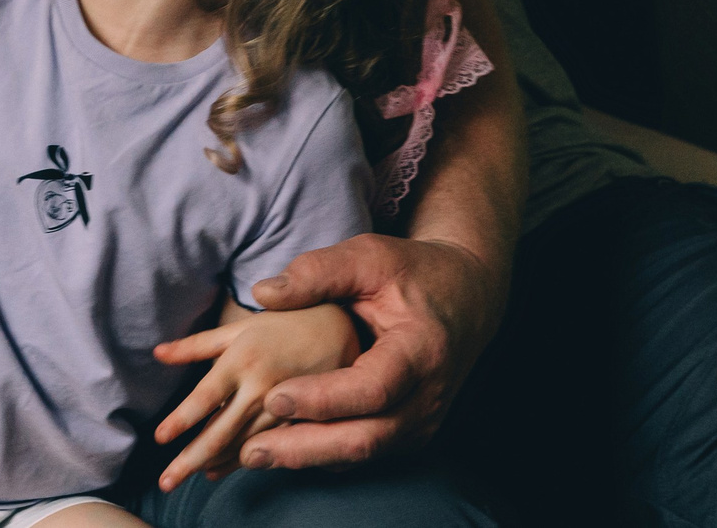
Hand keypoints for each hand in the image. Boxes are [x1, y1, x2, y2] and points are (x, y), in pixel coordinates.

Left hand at [153, 305, 359, 489]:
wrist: (340, 329)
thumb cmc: (281, 325)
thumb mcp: (239, 328)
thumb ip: (196, 345)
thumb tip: (157, 353)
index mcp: (241, 359)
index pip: (205, 396)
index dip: (181, 419)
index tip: (159, 438)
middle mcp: (260, 387)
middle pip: (220, 431)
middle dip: (190, 460)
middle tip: (164, 483)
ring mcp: (283, 408)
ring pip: (242, 446)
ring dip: (214, 464)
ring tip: (186, 477)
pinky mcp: (301, 422)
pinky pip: (267, 448)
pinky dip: (241, 462)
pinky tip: (219, 471)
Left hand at [240, 234, 500, 468]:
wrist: (466, 297)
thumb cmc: (413, 273)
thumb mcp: (370, 256)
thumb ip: (319, 271)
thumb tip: (263, 293)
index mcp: (421, 350)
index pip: (372, 389)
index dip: (323, 399)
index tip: (274, 398)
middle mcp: (427, 396)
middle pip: (366, 439)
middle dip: (306, 448)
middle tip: (250, 451)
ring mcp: (421, 421)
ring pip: (362, 454)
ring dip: (308, 458)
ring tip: (254, 456)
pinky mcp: (407, 432)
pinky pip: (363, 453)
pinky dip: (322, 454)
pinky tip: (281, 448)